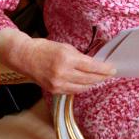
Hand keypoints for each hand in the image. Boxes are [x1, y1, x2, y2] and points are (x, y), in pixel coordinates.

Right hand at [0, 30, 115, 94]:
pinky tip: (87, 84)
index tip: (113, 69)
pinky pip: (73, 91)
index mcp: (66, 59)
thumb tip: (94, 64)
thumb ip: (80, 57)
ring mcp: (58, 84)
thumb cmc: (45, 48)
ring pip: (82, 87)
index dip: (104, 69)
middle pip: (89, 79)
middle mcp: (62, 73)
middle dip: (101, 77)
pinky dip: (82, 87)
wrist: (25, 57)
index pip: (91, 67)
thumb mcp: (65, 47)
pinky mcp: (54, 90)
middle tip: (109, 74)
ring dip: (93, 83)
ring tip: (100, 79)